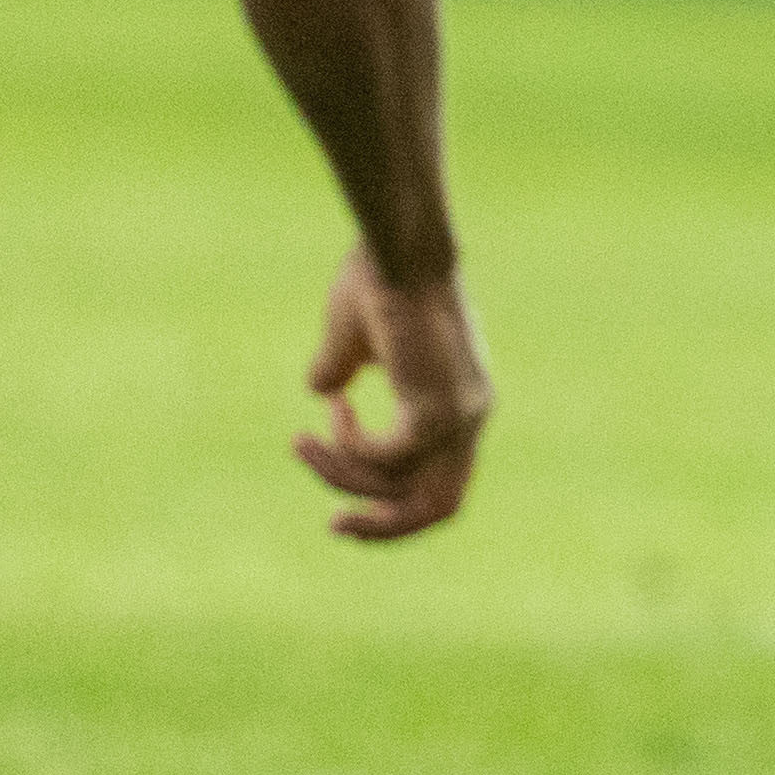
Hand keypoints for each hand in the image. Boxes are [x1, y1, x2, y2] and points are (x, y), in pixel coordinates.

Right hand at [299, 250, 489, 540]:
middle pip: (440, 507)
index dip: (395, 499)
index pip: (444, 481)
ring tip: (304, 441)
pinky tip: (337, 409)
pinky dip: (351, 448)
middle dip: (384, 527)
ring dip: (341, 474)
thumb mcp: (354, 336)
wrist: (398, 247)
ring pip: (400, 487)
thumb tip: (320, 390)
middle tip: (334, 525)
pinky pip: (387, 460)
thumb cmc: (378, 277)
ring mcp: (459, 416)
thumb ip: (341, 367)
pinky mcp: (437, 410)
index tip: (346, 501)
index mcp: (461, 402)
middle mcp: (470, 417)